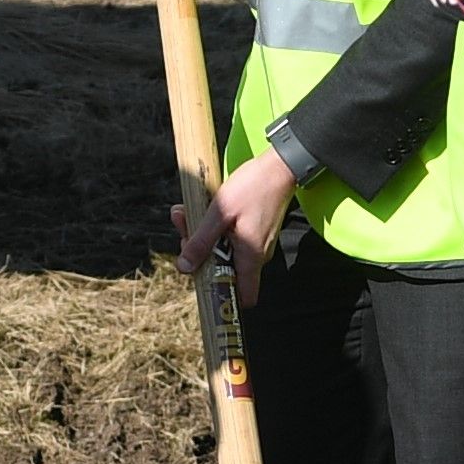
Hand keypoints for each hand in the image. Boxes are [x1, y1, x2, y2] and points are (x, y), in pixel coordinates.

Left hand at [185, 148, 303, 300]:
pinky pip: (231, 239)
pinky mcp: (256, 232)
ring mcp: (257, 244)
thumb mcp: (220, 213)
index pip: (243, 297)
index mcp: (250, 257)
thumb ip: (201, 241)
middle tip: (183, 224)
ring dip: (204, 237)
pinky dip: (216, 229)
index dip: (221, 293)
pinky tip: (204, 210)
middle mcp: (257, 256)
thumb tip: (184, 268)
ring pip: (225, 252)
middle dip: (199, 252)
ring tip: (187, 212)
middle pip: (224, 270)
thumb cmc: (253, 187)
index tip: (199, 275)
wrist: (280, 166)